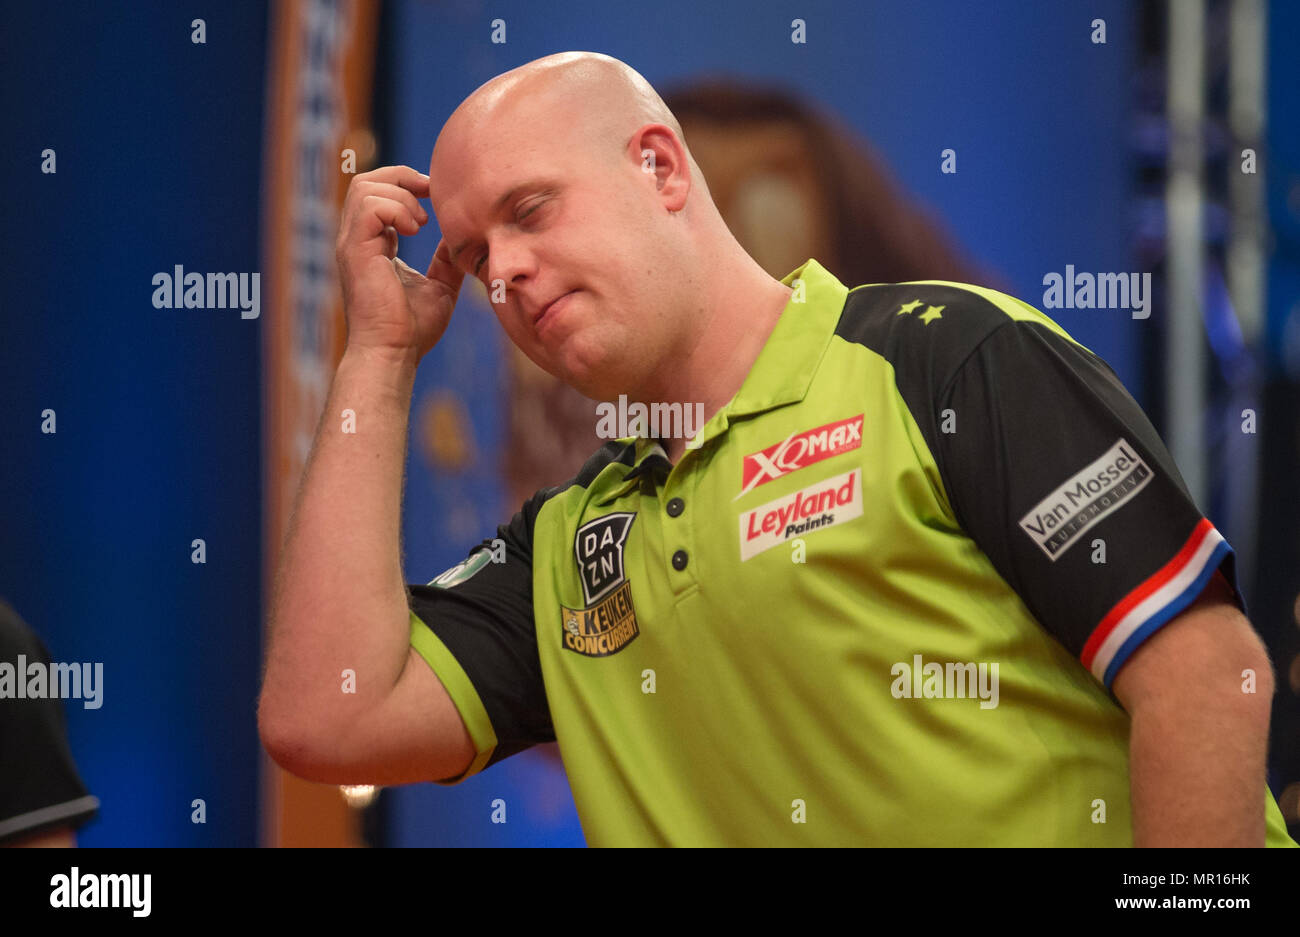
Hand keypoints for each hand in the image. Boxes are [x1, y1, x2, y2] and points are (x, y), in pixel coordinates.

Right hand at [334, 166, 464, 360]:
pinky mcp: (354, 251)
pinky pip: (368, 207)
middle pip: (366, 181)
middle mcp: (357, 240)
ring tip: (423, 223)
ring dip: (400, 195)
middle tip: (430, 192)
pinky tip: (416, 230)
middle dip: (402, 177)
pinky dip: (396, 209)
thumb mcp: (440, 287)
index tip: (434, 193)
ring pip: (364, 187)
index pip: (378, 195)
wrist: (394, 353)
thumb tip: (462, 240)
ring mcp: (352, 244)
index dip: (406, 185)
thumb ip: (446, 261)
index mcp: (372, 245)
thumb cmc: (413, 329)